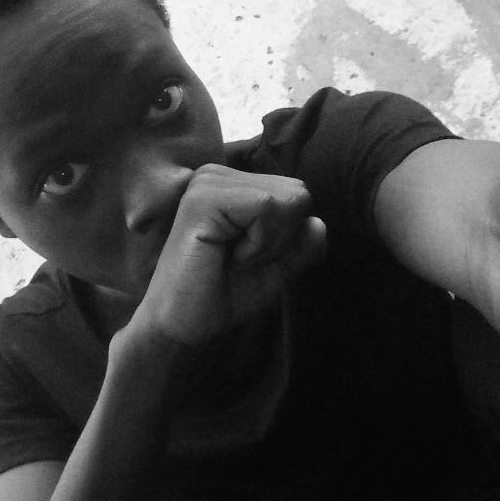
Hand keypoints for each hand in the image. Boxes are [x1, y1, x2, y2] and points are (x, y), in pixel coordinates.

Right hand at [129, 164, 325, 346]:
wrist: (181, 326)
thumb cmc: (221, 294)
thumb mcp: (275, 268)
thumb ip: (301, 245)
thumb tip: (318, 223)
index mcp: (231, 184)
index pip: (297, 193)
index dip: (287, 236)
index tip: (247, 257)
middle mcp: (217, 175)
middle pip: (298, 193)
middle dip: (280, 238)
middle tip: (238, 259)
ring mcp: (207, 183)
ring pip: (287, 200)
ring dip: (268, 243)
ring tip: (230, 257)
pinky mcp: (202, 199)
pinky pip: (267, 208)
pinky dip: (258, 243)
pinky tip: (225, 255)